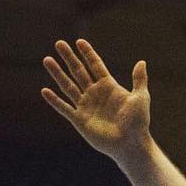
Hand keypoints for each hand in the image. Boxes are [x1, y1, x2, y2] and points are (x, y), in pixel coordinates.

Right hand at [41, 39, 151, 160]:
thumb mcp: (141, 98)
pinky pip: (64, 108)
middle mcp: (95, 94)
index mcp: (109, 87)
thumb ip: (139, 80)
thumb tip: (141, 62)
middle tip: (59, 43)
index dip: (88, 54)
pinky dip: (54, 100)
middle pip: (79, 72)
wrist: (130, 144)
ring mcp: (86, 106)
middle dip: (69, 58)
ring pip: (68, 86)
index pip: (95, 66)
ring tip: (47, 59)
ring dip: (57, 73)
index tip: (79, 42)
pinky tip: (44, 91)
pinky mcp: (80, 120)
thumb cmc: (138, 122)